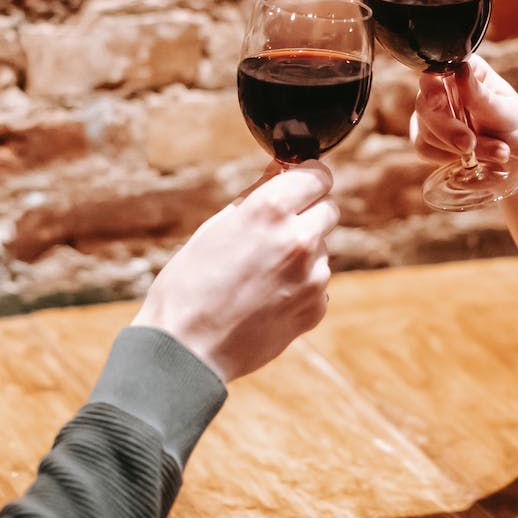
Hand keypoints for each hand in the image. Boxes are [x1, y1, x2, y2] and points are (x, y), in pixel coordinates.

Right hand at [133, 161, 338, 383]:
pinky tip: (266, 298)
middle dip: (310, 211)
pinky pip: (317, 284)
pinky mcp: (315, 308)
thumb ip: (257, 195)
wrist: (187, 348)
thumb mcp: (216, 227)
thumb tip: (281, 169)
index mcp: (271, 210)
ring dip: (303, 253)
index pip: (318, 174)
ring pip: (322, 249)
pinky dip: (300, 286)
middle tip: (278, 228)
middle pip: (330, 208)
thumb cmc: (189, 284)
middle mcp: (299, 239)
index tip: (298, 183)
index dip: (307, 177)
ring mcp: (312, 277)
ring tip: (260, 273)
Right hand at [409, 54, 517, 169]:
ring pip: (425, 130)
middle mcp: (444, 88)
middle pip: (425, 104)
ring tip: (495, 152)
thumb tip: (460, 70)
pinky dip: (449, 157)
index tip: (438, 101)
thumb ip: (481, 96)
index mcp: (466, 71)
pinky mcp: (427, 139)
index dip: (431, 86)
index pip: (437, 71)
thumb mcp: (506, 114)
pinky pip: (425, 148)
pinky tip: (471, 158)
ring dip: (458, 147)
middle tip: (471, 145)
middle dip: (449, 129)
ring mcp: (432, 114)